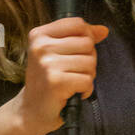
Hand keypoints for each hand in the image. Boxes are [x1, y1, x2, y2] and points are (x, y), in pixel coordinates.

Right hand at [19, 17, 109, 134]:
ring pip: (90, 62)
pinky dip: (86, 89)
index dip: (87, 36)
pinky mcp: (56, 82)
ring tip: (73, 82)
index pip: (77, 23)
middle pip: (87, 42)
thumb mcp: (57, 53)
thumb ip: (80, 38)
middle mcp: (41, 47)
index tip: (80, 51)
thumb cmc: (46, 81)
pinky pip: (87, 80)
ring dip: (88, 75)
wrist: (31, 111)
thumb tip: (103, 30)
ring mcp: (47, 64)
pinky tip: (73, 93)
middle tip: (74, 71)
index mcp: (39, 35)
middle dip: (88, 59)